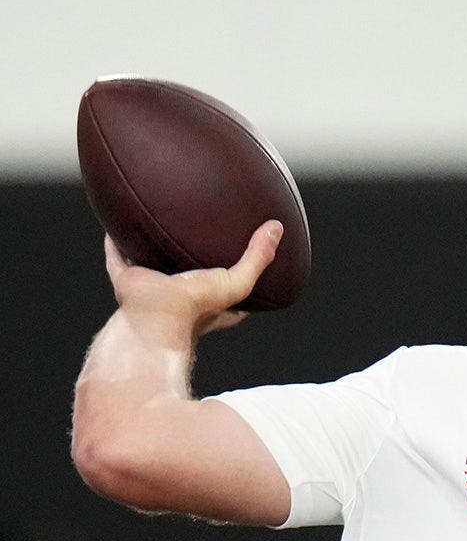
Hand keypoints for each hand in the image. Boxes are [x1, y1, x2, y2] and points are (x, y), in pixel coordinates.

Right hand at [105, 220, 281, 337]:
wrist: (155, 317)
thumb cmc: (197, 307)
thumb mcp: (238, 283)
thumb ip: (258, 258)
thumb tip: (276, 228)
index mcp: (209, 302)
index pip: (229, 289)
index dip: (237, 274)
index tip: (242, 256)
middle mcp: (180, 295)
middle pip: (188, 271)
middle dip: (192, 257)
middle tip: (198, 233)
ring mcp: (153, 286)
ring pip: (153, 262)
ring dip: (155, 247)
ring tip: (160, 222)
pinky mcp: (128, 279)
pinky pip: (119, 256)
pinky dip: (117, 243)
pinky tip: (118, 224)